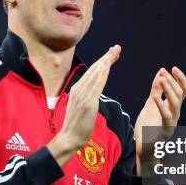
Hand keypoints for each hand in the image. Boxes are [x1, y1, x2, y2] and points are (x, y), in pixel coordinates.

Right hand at [47, 45, 120, 166]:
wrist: (68, 137)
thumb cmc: (75, 125)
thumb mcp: (80, 107)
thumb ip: (86, 97)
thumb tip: (92, 93)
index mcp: (77, 89)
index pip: (91, 72)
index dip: (102, 62)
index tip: (111, 54)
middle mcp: (79, 89)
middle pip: (95, 69)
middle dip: (106, 57)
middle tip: (117, 47)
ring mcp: (83, 95)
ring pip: (96, 73)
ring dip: (107, 60)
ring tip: (116, 51)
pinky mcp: (88, 102)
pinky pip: (97, 84)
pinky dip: (103, 72)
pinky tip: (109, 65)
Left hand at [134, 67, 185, 174]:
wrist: (142, 147)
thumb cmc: (147, 126)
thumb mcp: (151, 104)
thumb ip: (156, 89)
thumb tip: (161, 71)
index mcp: (173, 107)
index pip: (183, 90)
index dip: (180, 79)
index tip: (172, 68)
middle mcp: (175, 114)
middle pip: (180, 95)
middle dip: (172, 82)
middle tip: (164, 73)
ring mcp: (171, 122)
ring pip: (176, 104)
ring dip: (169, 90)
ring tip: (161, 79)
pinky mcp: (164, 131)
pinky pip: (166, 117)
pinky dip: (161, 106)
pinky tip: (155, 98)